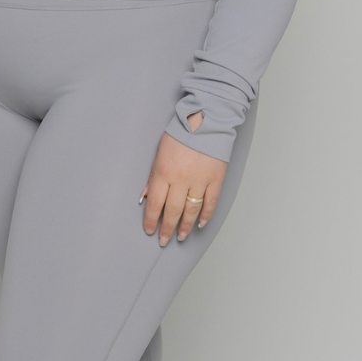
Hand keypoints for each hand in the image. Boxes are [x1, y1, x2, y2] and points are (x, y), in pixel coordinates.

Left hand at [140, 112, 226, 244]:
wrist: (206, 121)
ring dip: (185, 226)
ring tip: (180, 236)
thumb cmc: (181, 134)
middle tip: (164, 239)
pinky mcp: (215, 179)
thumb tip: (146, 196)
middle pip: (172, 211)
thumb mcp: (159, 153)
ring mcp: (200, 180)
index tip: (149, 229)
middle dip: (167, 228)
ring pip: (191, 210)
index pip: (155, 203)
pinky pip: (210, 202)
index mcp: (164, 172)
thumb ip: (153, 177)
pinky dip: (205, 215)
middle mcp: (181, 179)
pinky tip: (199, 224)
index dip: (151, 219)